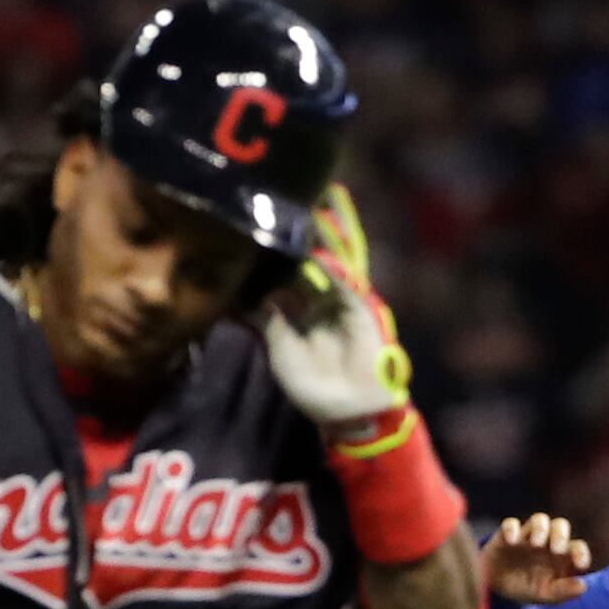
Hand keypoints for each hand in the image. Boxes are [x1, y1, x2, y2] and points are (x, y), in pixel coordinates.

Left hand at [260, 184, 411, 427]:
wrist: (345, 410)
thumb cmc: (312, 385)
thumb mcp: (279, 348)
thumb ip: (267, 318)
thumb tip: (248, 294)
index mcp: (301, 308)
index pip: (285, 271)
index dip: (273, 249)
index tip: (257, 221)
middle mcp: (321, 298)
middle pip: (308, 258)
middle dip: (301, 231)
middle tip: (286, 199)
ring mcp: (342, 300)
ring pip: (330, 261)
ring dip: (321, 236)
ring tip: (313, 206)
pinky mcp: (360, 308)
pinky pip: (347, 282)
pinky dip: (334, 266)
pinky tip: (320, 248)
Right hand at [483, 511, 592, 605]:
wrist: (496, 587)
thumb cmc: (527, 589)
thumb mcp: (545, 595)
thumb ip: (563, 591)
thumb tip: (583, 587)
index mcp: (561, 556)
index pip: (577, 547)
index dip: (581, 553)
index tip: (581, 564)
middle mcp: (546, 542)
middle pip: (560, 525)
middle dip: (560, 535)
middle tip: (557, 550)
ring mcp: (527, 536)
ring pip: (539, 519)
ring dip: (540, 528)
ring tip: (536, 543)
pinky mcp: (506, 535)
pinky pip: (510, 524)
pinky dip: (511, 529)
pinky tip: (511, 541)